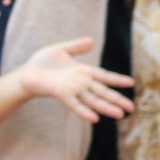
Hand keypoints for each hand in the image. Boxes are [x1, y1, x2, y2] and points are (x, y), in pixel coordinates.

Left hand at [17, 38, 134, 122]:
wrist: (26, 73)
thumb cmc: (42, 62)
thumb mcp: (61, 50)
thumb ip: (76, 47)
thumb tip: (92, 41)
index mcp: (83, 72)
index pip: (104, 76)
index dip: (117, 79)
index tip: (132, 83)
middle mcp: (81, 83)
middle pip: (103, 92)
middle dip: (117, 99)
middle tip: (132, 108)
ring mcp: (72, 90)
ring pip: (93, 100)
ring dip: (106, 107)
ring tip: (120, 115)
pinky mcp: (62, 94)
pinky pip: (75, 104)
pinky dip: (84, 111)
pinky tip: (95, 119)